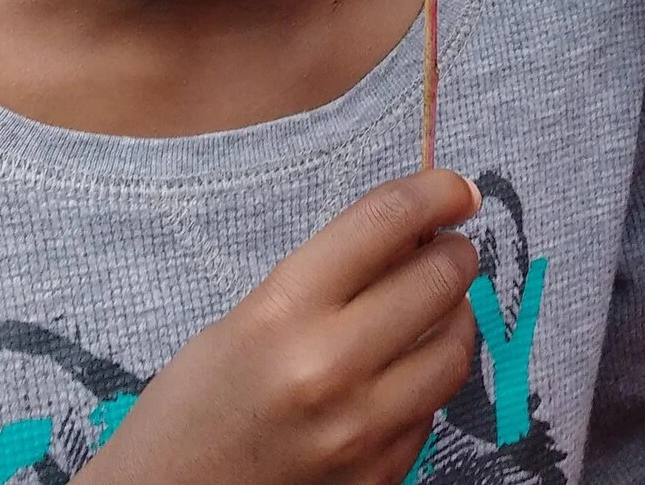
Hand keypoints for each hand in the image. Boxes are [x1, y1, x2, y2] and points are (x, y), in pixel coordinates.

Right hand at [78, 170, 481, 484]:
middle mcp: (328, 369)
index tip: (455, 189)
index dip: (435, 191)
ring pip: (454, 349)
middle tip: (447, 248)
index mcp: (283, 313)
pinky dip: (426, 382)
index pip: (385, 222)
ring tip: (434, 311)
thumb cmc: (189, 411)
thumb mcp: (241, 324)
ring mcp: (358, 432)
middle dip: (454, 252)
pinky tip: (401, 375)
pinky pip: (431, 412)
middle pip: (438, 279)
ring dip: (454, 317)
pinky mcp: (376, 477)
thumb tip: (410, 234)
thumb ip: (324, 280)